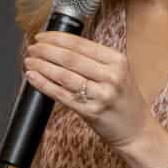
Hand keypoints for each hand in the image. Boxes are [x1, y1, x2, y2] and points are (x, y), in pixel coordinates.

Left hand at [22, 30, 154, 150]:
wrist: (137, 130)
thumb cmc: (124, 100)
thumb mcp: (118, 72)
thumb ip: (95, 59)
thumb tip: (60, 46)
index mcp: (117, 60)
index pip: (80, 44)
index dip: (57, 38)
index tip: (41, 37)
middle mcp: (111, 75)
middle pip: (70, 58)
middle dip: (46, 51)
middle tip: (31, 48)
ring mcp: (101, 94)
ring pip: (63, 75)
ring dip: (42, 66)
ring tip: (29, 61)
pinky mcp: (91, 112)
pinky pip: (62, 95)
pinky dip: (44, 84)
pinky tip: (33, 77)